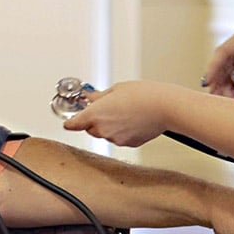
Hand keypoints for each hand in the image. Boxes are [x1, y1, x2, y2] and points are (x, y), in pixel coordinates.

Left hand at [62, 81, 179, 146]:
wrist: (164, 107)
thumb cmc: (143, 95)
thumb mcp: (116, 89)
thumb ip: (99, 97)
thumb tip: (92, 98)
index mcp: (95, 114)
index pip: (73, 124)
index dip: (71, 122)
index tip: (69, 121)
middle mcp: (103, 129)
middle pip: (90, 129)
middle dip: (94, 120)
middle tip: (106, 108)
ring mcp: (116, 139)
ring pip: (106, 134)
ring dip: (109, 125)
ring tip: (124, 111)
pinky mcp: (129, 144)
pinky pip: (120, 138)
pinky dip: (122, 131)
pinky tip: (132, 119)